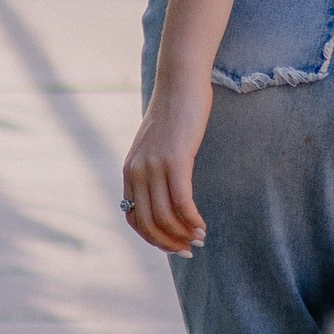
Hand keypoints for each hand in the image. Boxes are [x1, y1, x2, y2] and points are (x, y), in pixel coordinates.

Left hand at [122, 70, 210, 254]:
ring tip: (200, 239)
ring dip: (183, 234)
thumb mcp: (155, 145)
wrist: (179, 83)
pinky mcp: (175, 160)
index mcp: (130, 171)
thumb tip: (165, 194)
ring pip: (165, 216)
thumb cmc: (173, 113)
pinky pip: (182, 202)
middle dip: (169, 243)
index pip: (133, 218)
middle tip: (189, 250)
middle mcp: (137, 171)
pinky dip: (192, 220)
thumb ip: (154, 168)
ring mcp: (154, 166)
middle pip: (148, 223)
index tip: (173, 246)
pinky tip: (203, 226)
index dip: (152, 238)